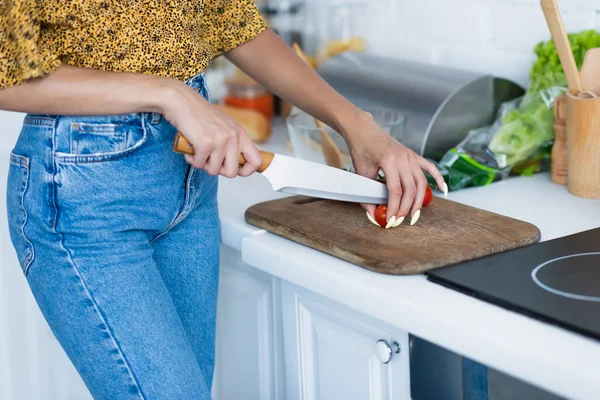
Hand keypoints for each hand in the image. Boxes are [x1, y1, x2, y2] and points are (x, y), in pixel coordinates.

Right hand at [160, 82, 261, 177]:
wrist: (181, 101)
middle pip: (231, 173)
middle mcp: (233, 137)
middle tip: (210, 159)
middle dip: (218, 170)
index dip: (246, 171)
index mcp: (241, 133)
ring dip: (203, 164)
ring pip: (213, 171)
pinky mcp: (205, 144)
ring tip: (198, 150)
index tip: (235, 170)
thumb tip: (245, 161)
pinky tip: (190, 149)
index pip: (256, 161)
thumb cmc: (200, 114)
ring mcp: (220, 141)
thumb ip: (235, 141)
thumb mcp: (225, 126)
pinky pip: (199, 164)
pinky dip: (192, 160)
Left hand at [343, 111, 446, 225]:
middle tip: (400, 221)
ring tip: (415, 215)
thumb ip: (366, 194)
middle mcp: (403, 158)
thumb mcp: (361, 172)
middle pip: (411, 189)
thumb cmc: (361, 148)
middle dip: (406, 208)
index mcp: (389, 161)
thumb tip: (373, 214)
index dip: (394, 208)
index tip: (391, 220)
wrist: (364, 130)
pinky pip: (430, 168)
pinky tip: (444, 190)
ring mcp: (410, 156)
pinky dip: (438, 179)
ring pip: (421, 182)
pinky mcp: (413, 155)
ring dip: (419, 201)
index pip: (396, 191)